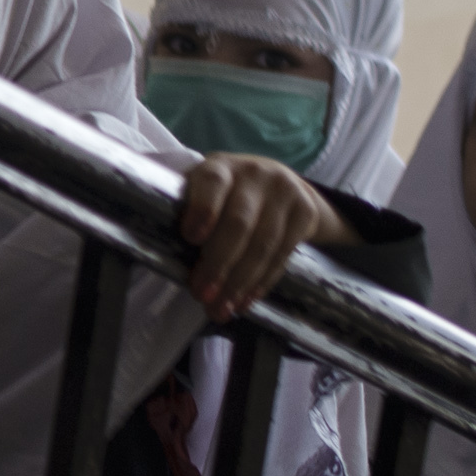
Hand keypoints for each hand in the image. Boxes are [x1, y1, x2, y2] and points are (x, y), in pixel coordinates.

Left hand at [175, 154, 351, 319]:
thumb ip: (191, 215)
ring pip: (263, 244)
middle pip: (238, 223)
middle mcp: (254, 174)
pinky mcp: (306, 211)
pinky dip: (262, 282)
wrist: (280, 182)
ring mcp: (285, 191)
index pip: (212, 183)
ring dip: (240, 282)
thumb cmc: (225, 195)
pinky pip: (283, 254)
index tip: (191, 238)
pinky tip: (246, 299)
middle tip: (202, 295)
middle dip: (218, 264)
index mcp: (219, 166)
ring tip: (221, 308)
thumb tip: (170, 261)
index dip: (203, 210)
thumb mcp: (205, 192)